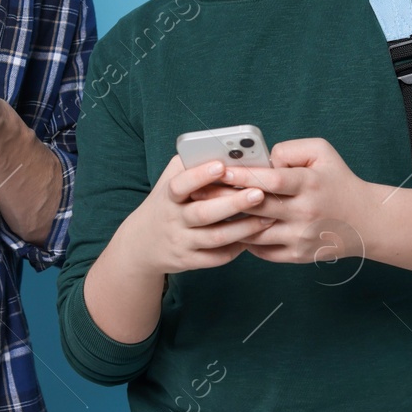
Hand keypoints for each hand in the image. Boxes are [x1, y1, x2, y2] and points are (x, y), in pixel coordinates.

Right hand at [119, 155, 274, 276]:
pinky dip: (237, 248)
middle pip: (203, 214)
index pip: (180, 185)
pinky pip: (217, 257)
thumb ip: (190, 164)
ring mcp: (181, 243)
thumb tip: (223, 150)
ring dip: (244, 228)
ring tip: (268, 216)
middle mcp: (173, 220)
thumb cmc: (166, 203)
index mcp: (168, 196)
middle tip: (259, 193)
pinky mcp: (189, 261)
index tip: (222, 165)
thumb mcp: (168, 180)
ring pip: (215, 238)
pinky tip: (254, 237)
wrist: (143, 243)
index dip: (200, 175)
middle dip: (233, 204)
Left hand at [223, 138, 372, 263]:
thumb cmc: (337, 181)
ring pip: (254, 232)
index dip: (243, 175)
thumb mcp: (322, 153)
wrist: (365, 221)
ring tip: (209, 213)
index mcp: (309, 184)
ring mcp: (300, 237)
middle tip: (200, 192)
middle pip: (256, 207)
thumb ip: (290, 150)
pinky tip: (234, 229)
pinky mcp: (298, 255)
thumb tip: (262, 161)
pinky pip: (262, 250)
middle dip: (225, 199)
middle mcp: (304, 212)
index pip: (270, 180)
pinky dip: (245, 241)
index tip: (220, 170)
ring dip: (230, 223)